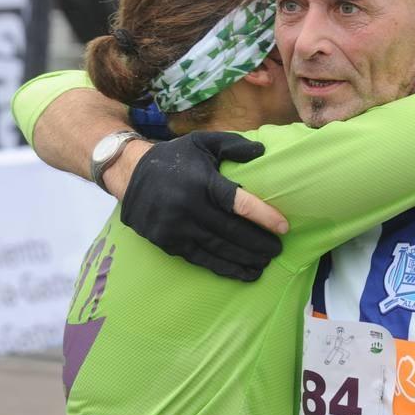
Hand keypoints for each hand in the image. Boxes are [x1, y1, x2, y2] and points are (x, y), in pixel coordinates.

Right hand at [120, 132, 288, 280]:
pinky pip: (201, 259)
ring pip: (219, 249)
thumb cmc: (174, 158)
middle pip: (232, 231)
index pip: (239, 202)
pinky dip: (224, 267)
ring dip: (245, 259)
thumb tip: (261, 151)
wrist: (130, 174)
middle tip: (277, 250)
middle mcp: (189, 207)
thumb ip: (233, 145)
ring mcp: (177, 228)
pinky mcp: (168, 243)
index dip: (264, 216)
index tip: (284, 227)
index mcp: (202, 181)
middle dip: (259, 243)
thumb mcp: (202, 142)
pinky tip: (243, 272)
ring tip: (265, 263)